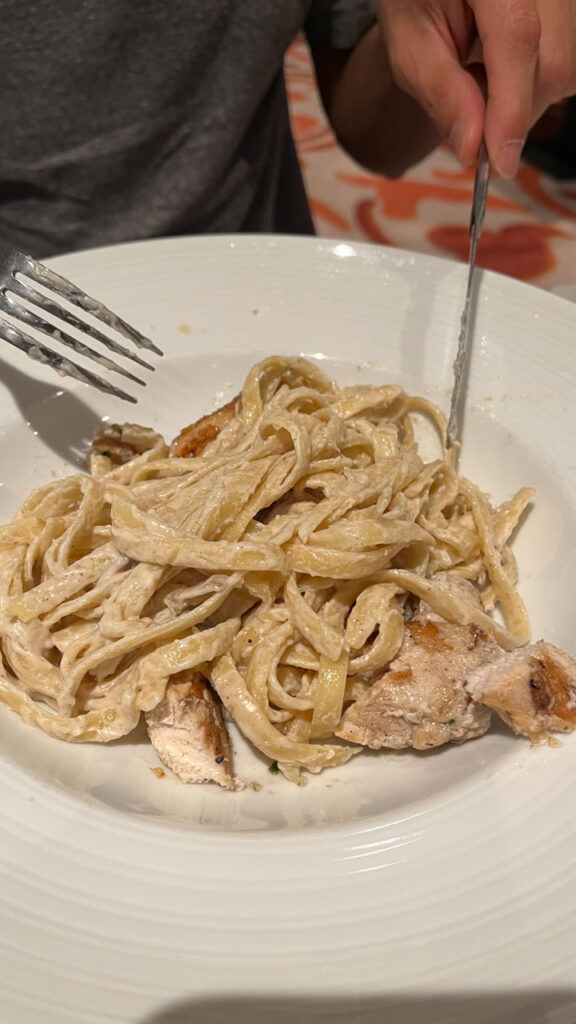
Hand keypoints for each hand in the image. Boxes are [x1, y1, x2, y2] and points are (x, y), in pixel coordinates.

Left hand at [376, 0, 575, 177]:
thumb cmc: (415, 0)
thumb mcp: (409, 42)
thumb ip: (441, 91)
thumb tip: (472, 147)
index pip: (518, 37)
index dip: (512, 108)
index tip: (499, 163)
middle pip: (556, 58)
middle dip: (520, 111)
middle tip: (479, 127)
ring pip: (567, 62)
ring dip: (528, 95)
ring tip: (482, 81)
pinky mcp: (563, 11)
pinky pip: (566, 55)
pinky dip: (535, 80)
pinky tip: (501, 70)